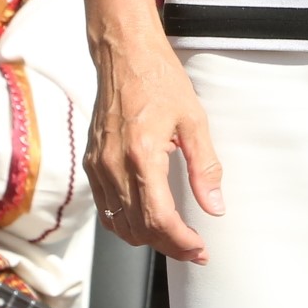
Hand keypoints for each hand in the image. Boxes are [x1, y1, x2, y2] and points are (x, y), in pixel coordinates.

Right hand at [85, 26, 221, 263]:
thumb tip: (215, 205)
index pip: (159, 218)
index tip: (200, 249)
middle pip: (138, 229)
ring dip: (147, 239)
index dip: (181, 241)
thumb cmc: (160, 81)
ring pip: (118, 224)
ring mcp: (98, 168)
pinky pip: (106, 208)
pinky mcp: (92, 165)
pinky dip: (126, 223)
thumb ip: (205, 166)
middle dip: (168, 246)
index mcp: (141, 156)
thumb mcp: (194, 120)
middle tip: (195, 250)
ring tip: (177, 239)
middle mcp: (113, 168)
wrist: (125, 57)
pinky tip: (148, 221)